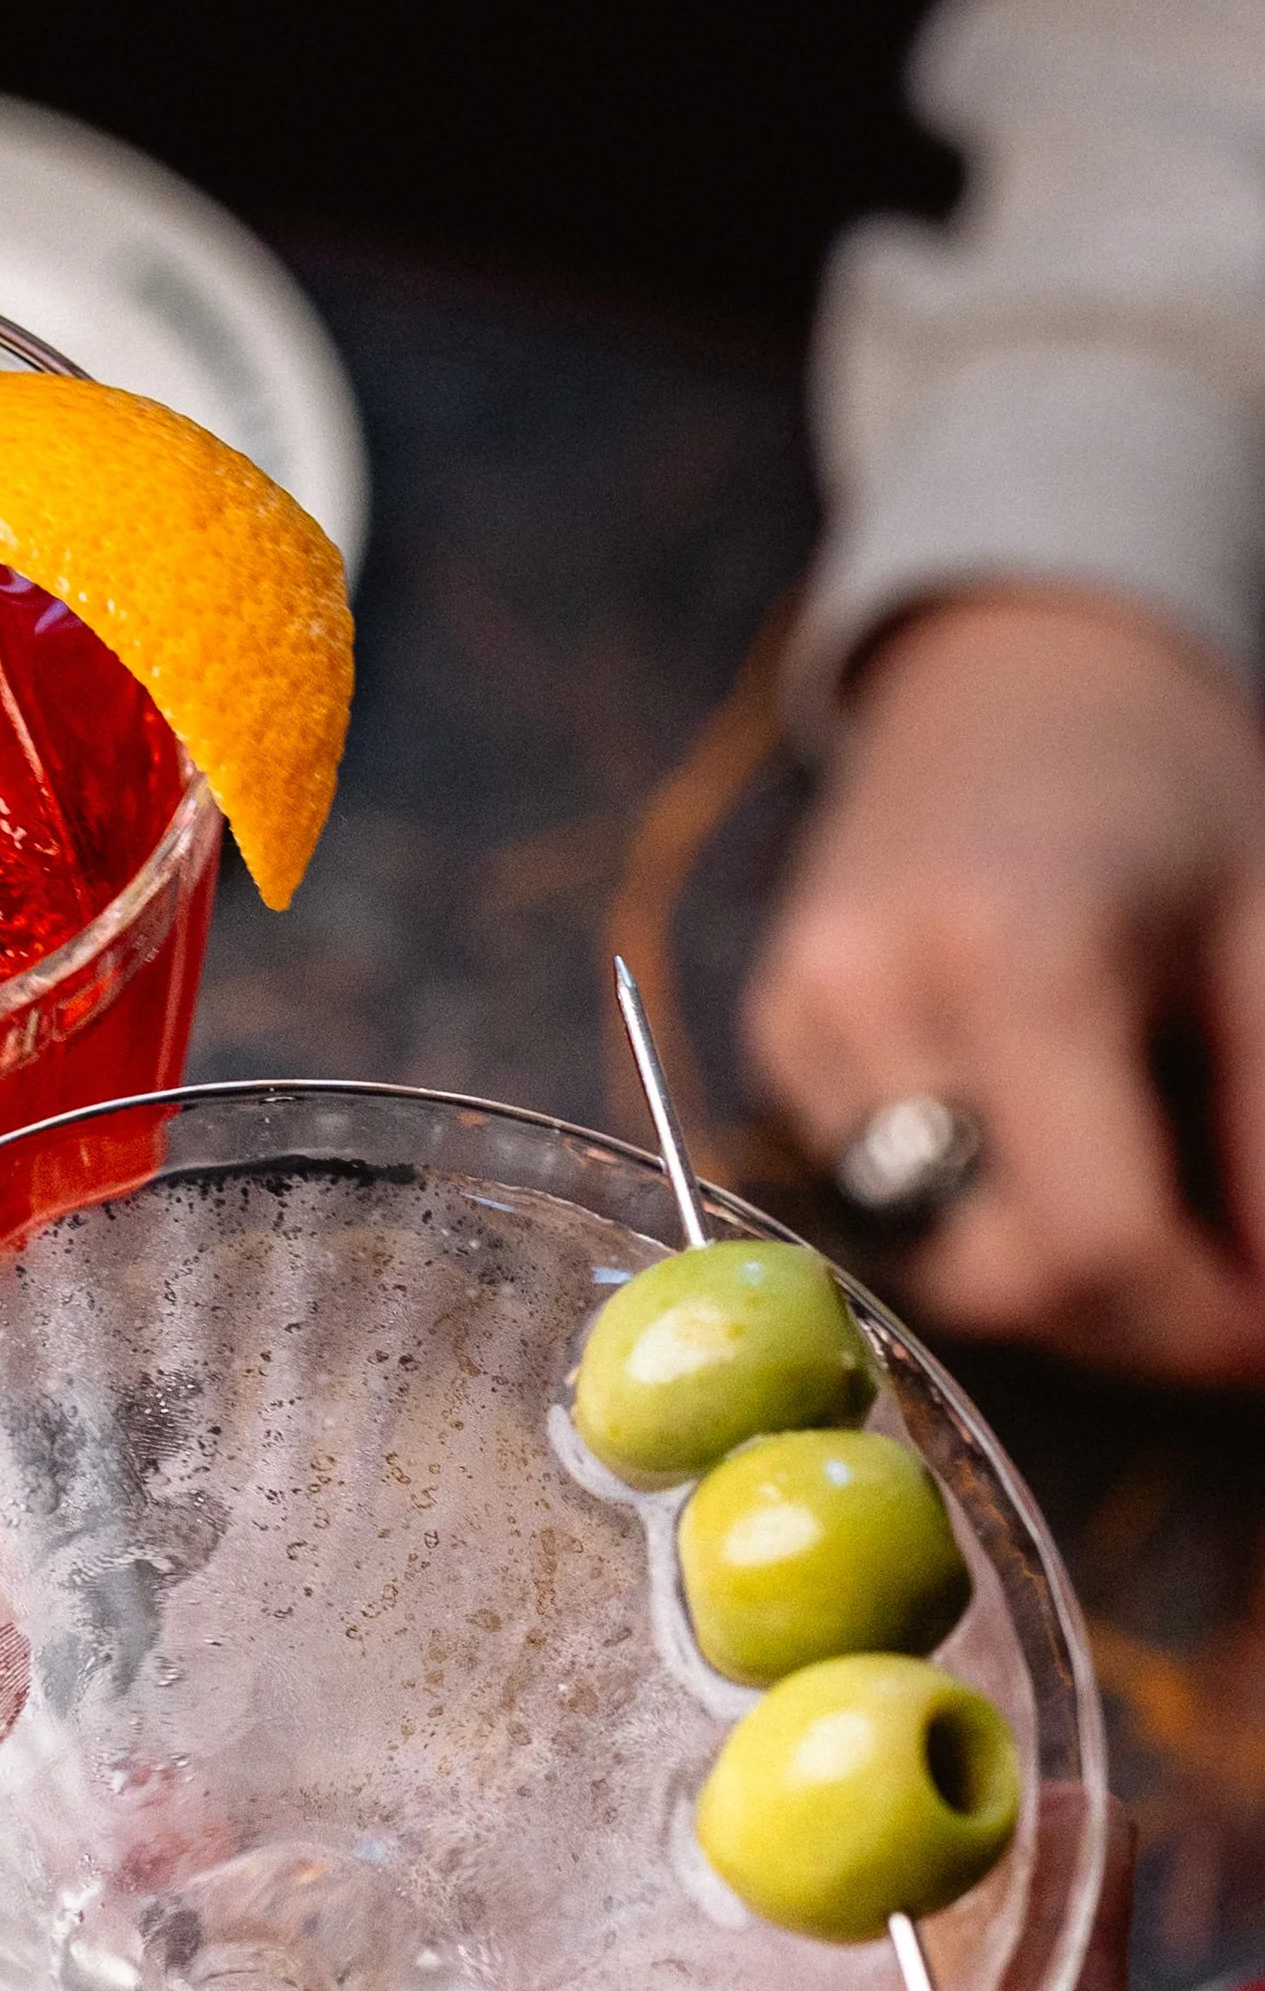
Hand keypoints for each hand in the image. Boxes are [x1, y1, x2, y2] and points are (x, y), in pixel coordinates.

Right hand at [747, 586, 1264, 1382]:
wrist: (1018, 668)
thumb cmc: (1169, 785)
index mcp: (1015, 951)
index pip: (1090, 1237)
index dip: (1197, 1322)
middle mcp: (875, 994)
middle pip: (994, 1277)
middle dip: (1129, 1315)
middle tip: (1226, 1275)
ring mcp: (802, 1019)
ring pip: (933, 1257)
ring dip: (1055, 1267)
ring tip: (1139, 1171)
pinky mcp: (772, 1035)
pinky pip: (881, 1195)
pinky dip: (980, 1202)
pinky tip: (1042, 1121)